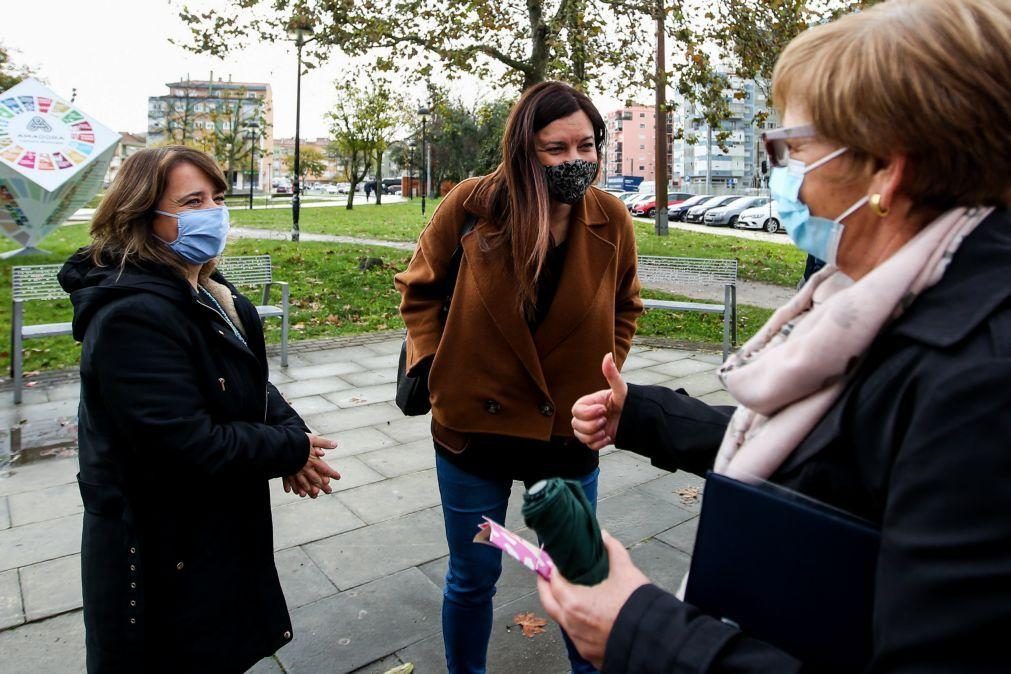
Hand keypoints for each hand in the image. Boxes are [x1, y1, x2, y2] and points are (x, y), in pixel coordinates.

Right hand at [283, 434, 340, 497]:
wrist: (280, 445)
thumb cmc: (297, 440)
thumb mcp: (312, 439)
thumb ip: (323, 442)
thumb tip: (336, 444)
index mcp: (313, 460)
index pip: (325, 469)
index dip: (332, 473)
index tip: (338, 477)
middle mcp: (305, 468)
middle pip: (315, 479)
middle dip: (323, 486)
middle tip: (329, 491)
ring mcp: (295, 472)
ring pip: (304, 483)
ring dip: (309, 489)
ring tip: (314, 494)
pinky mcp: (286, 472)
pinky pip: (291, 482)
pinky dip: (294, 487)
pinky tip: (295, 492)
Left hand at [537, 531, 649, 668]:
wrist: (655, 639)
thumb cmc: (638, 607)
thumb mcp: (626, 572)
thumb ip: (613, 550)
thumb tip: (605, 537)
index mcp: (575, 603)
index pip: (553, 581)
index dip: (552, 568)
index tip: (553, 560)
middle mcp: (572, 624)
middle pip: (548, 602)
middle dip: (545, 586)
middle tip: (546, 574)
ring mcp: (579, 642)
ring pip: (562, 621)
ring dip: (560, 606)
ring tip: (567, 592)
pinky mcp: (589, 654)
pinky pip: (575, 636)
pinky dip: (575, 623)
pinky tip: (584, 615)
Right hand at [571, 353, 627, 449]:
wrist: (638, 420)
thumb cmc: (629, 402)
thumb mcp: (621, 389)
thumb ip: (612, 374)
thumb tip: (608, 355)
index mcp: (589, 402)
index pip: (576, 411)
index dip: (588, 413)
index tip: (603, 410)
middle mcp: (587, 415)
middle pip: (575, 424)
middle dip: (592, 425)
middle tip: (606, 420)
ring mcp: (591, 428)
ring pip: (580, 436)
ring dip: (595, 435)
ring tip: (606, 429)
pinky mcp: (596, 439)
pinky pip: (589, 446)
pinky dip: (599, 443)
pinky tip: (609, 437)